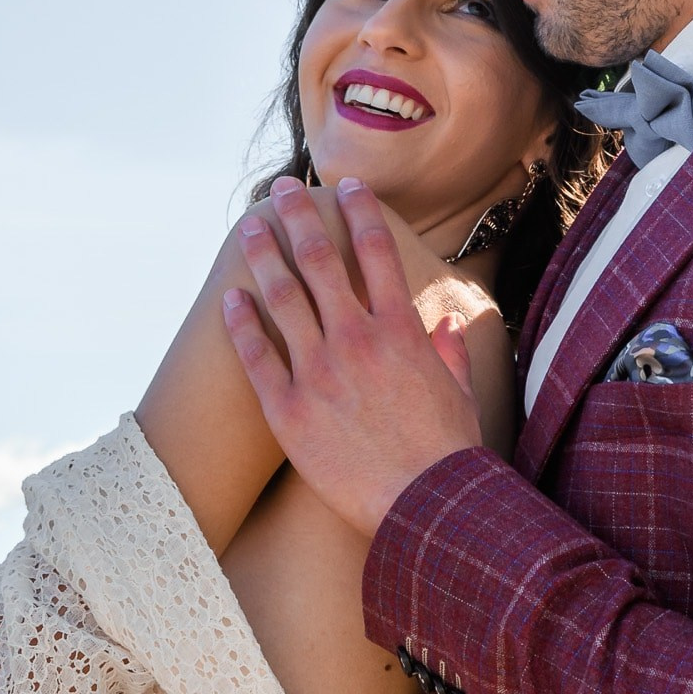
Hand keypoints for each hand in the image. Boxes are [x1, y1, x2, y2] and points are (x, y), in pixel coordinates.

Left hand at [220, 177, 484, 535]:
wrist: (425, 506)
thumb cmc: (448, 456)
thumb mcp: (461, 394)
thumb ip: (450, 354)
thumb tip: (446, 327)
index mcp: (401, 330)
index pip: (377, 252)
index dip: (360, 212)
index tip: (346, 187)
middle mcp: (357, 339)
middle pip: (321, 260)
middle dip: (300, 217)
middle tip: (282, 189)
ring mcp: (319, 372)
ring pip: (283, 297)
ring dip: (264, 255)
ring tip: (249, 228)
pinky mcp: (289, 409)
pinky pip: (257, 356)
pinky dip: (242, 323)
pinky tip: (230, 298)